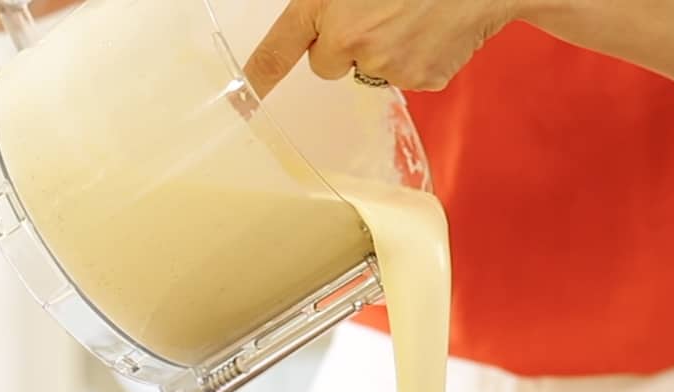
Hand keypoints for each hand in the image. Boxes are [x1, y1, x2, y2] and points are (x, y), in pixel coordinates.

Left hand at [245, 0, 519, 96]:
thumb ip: (328, 1)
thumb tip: (320, 21)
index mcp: (328, 5)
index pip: (278, 49)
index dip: (257, 75)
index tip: (239, 98)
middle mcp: (352, 40)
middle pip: (326, 65)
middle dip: (343, 45)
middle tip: (377, 12)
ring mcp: (389, 63)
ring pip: (369, 69)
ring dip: (383, 48)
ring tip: (413, 14)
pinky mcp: (422, 79)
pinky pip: (407, 76)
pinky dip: (418, 57)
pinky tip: (434, 28)